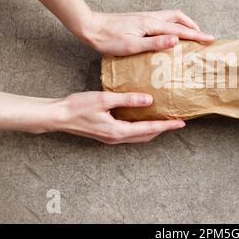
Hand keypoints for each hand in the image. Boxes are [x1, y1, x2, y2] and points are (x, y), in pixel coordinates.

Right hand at [52, 91, 184, 143]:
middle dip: (162, 129)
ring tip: (164, 120)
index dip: (166, 125)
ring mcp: (111, 138)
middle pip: (146, 136)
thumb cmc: (78, 107)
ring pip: (138, 136)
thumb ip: (127, 99)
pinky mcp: (107, 135)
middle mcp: (116, 138)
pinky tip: (143, 118)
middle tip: (176, 121)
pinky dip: (141, 128)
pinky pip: (130, 133)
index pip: (148, 129)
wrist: (58, 116)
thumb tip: (148, 100)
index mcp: (118, 131)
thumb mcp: (105, 99)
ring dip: (152, 129)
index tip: (180, 123)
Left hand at [80, 10, 214, 55]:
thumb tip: (176, 39)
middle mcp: (150, 17)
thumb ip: (155, 43)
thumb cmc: (108, 39)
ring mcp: (145, 17)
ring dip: (183, 23)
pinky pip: (162, 19)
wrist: (90, 27)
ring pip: (171, 16)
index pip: (179, 29)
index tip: (209, 39)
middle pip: (178, 17)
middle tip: (202, 35)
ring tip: (190, 33)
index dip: (196, 35)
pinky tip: (169, 32)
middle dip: (193, 25)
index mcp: (151, 24)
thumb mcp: (132, 46)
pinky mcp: (139, 19)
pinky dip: (173, 23)